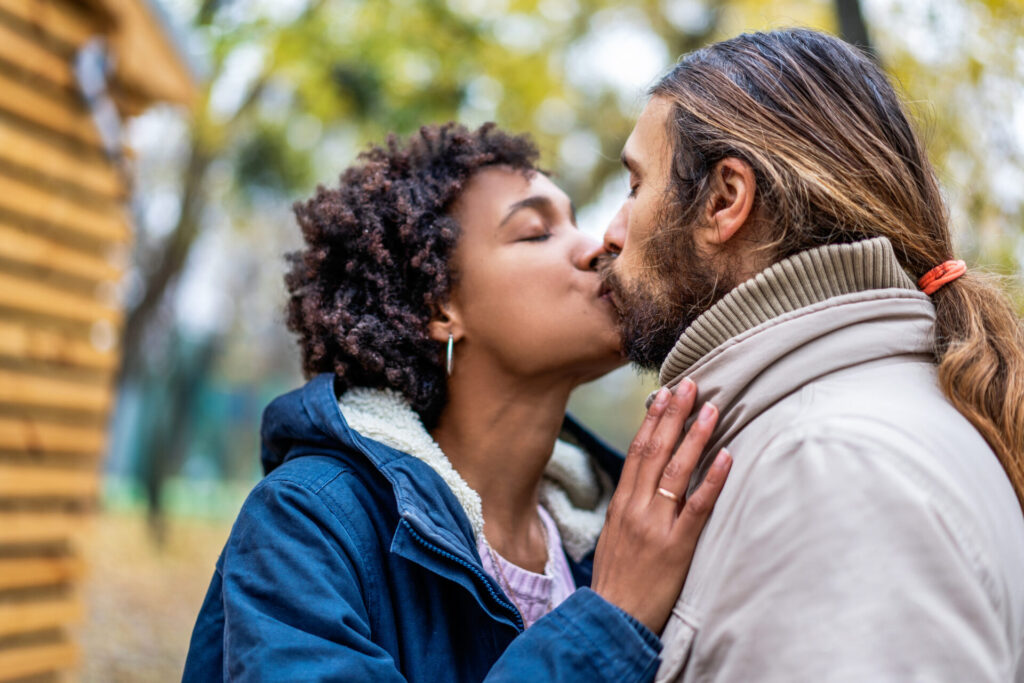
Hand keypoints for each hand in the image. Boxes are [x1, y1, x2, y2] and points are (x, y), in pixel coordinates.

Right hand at [591, 379, 730, 633]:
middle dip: (675, 415)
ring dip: (696, 437)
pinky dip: (713, 479)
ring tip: (712, 409)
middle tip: (691, 385)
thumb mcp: (614, 536)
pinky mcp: (676, 547)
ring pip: (677, 471)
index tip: (665, 394)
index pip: (637, 451)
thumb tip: (646, 481)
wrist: (612, 619)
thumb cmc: (616, 580)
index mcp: (621, 504)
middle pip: (656, 451)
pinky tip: (726, 457)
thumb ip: (629, 507)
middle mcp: (636, 508)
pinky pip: (697, 507)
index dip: (652, 420)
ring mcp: (656, 526)